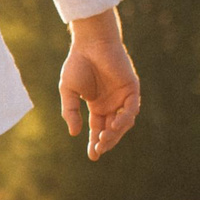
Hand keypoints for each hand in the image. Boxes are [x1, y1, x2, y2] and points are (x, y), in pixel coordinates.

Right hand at [58, 12, 141, 160]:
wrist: (90, 43)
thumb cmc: (78, 63)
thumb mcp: (68, 92)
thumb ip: (70, 112)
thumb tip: (74, 133)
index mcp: (98, 106)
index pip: (98, 130)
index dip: (95, 144)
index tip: (92, 157)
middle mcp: (112, 104)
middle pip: (112, 130)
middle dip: (106, 142)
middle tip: (98, 149)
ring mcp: (122, 97)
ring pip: (123, 122)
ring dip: (115, 133)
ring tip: (104, 139)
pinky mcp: (131, 88)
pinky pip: (131, 108)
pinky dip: (125, 118)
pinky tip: (115, 125)